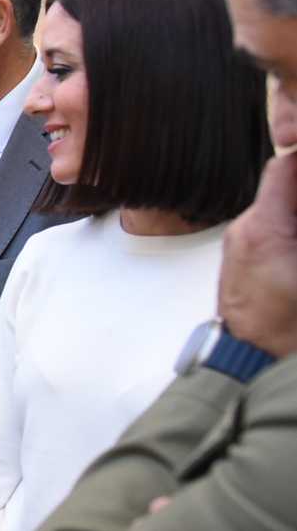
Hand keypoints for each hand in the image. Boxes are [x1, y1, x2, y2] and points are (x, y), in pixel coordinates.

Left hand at [218, 154, 296, 357]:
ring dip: (294, 210)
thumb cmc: (284, 324)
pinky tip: (295, 244)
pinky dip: (287, 227)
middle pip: (282, 188)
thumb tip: (292, 208)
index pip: (283, 170)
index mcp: (263, 227)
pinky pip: (268, 230)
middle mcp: (244, 230)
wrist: (252, 361)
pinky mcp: (242, 260)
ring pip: (276, 209)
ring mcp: (240, 244)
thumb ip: (294, 221)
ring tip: (296, 236)